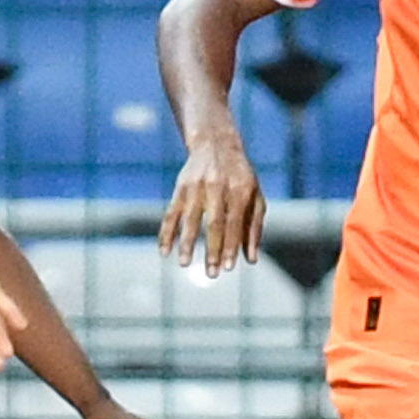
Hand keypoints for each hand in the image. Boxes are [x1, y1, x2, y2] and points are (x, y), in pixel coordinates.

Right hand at [159, 130, 267, 275]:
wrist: (216, 144)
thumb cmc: (240, 177)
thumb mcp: (255, 197)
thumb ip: (254, 228)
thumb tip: (251, 260)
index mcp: (239, 189)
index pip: (235, 223)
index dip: (231, 246)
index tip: (228, 268)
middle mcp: (217, 187)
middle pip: (214, 223)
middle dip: (212, 250)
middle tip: (211, 274)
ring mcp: (197, 187)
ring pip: (190, 219)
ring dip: (187, 243)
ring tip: (184, 264)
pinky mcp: (180, 188)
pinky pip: (171, 213)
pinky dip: (166, 232)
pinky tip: (164, 251)